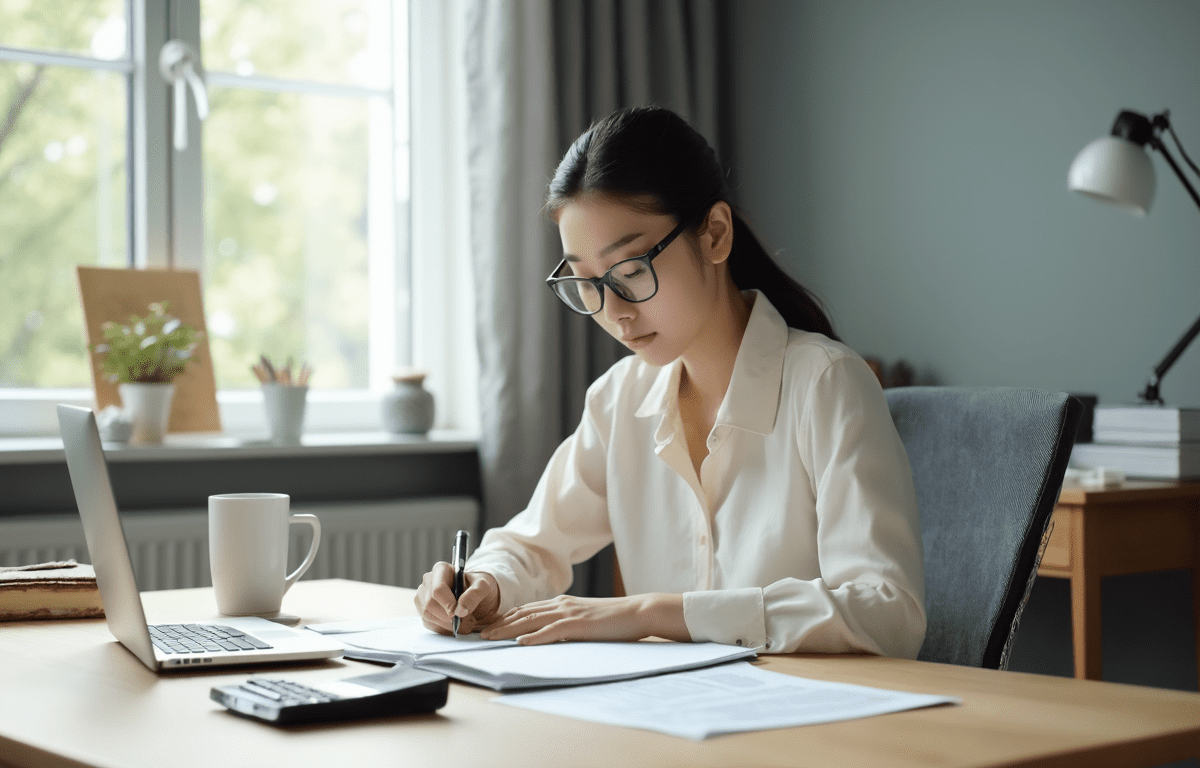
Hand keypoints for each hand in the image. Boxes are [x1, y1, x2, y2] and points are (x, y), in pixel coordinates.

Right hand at [414, 562, 501, 635]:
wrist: (475, 596)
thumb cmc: (477, 588)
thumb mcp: (483, 586)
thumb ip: (475, 594)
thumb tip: (460, 610)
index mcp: (441, 569)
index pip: (437, 589)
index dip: (448, 604)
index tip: (460, 614)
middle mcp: (428, 581)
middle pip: (430, 604)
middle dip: (449, 617)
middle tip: (468, 621)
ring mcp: (423, 596)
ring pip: (427, 615)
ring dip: (448, 625)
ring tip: (465, 623)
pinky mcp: (423, 611)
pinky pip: (429, 624)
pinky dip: (444, 629)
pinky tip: (456, 625)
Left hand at [479, 593, 688, 645]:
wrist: (638, 611)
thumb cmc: (614, 619)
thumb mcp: (585, 619)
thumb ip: (566, 623)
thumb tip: (549, 634)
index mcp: (562, 603)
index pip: (526, 609)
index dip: (504, 617)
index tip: (488, 625)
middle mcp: (561, 605)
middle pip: (522, 614)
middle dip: (498, 623)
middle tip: (478, 633)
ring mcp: (569, 613)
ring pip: (530, 621)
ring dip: (507, 629)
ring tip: (489, 637)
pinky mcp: (579, 625)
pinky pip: (552, 631)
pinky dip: (534, 637)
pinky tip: (521, 643)